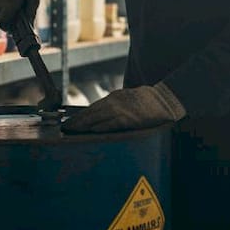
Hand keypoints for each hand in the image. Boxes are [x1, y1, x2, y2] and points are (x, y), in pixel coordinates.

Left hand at [62, 83, 186, 132]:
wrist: (162, 100)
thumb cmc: (147, 99)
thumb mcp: (127, 97)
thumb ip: (114, 104)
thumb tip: (102, 114)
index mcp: (114, 97)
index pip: (92, 108)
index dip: (80, 116)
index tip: (71, 121)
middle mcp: (114, 103)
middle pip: (90, 113)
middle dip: (77, 121)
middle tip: (66, 128)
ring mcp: (120, 111)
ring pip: (97, 119)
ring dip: (84, 126)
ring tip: (74, 131)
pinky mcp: (128, 120)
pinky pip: (110, 125)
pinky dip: (99, 128)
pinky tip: (91, 132)